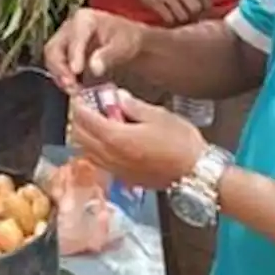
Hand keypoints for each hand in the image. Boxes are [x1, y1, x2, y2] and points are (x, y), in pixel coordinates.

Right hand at [44, 8, 145, 90]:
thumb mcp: (125, 44)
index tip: (76, 71)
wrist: (126, 42)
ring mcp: (63, 41)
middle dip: (60, 69)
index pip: (75, 36)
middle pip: (54, 48)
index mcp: (85, 19)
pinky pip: (56, 68)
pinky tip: (75, 90)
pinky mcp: (63, 55)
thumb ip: (109, 55)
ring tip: (74, 91)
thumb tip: (93, 68)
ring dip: (60, 77)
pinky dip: (63, 80)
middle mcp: (69, 28)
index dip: (74, 54)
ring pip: (52, 60)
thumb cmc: (127, 39)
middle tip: (72, 86)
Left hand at [70, 90, 205, 189]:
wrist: (195, 173)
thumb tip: (117, 96)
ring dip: (85, 136)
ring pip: (86, 151)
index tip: (80, 97)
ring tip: (96, 123)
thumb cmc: (181, 144)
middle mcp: (111, 156)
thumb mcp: (158, 115)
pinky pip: (99, 162)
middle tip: (86, 108)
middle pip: (80, 137)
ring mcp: (116, 169)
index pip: (85, 120)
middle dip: (78, 120)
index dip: (79, 106)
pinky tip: (108, 141)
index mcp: (116, 138)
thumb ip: (133, 106)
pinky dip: (95, 150)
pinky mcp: (124, 178)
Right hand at [118, 0, 210, 25]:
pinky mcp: (154, 2)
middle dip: (197, 15)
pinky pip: (168, 18)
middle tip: (194, 17)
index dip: (208, 5)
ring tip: (181, 18)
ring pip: (183, 16)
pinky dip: (171, 21)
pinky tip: (170, 18)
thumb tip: (204, 1)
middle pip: (196, 8)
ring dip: (184, 20)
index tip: (205, 9)